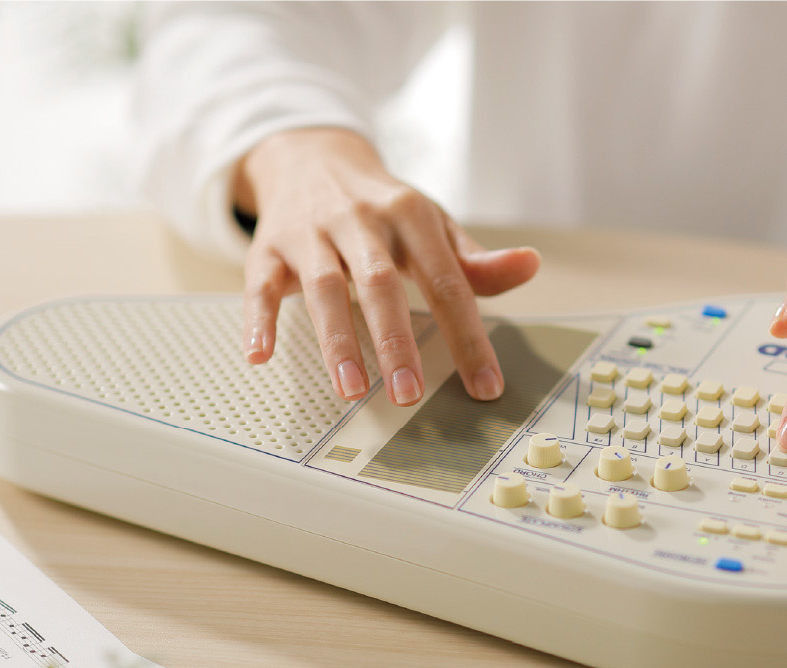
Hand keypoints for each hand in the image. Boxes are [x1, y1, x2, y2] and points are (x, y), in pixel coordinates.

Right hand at [234, 127, 540, 404]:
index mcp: (410, 215)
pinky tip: (261, 355)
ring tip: (352, 388)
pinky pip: (259, 284)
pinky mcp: (269, 246)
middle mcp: (360, 220)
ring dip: (336, 340)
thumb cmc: (382, 206)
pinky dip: (258, 319)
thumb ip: (476, 260)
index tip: (484, 384)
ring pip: (322, 287)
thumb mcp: (432, 224)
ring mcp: (310, 232)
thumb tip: (529, 266)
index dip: (468, 337)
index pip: (446, 282)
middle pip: (381, 284)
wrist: (312, 155)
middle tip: (407, 394)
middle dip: (395, 341)